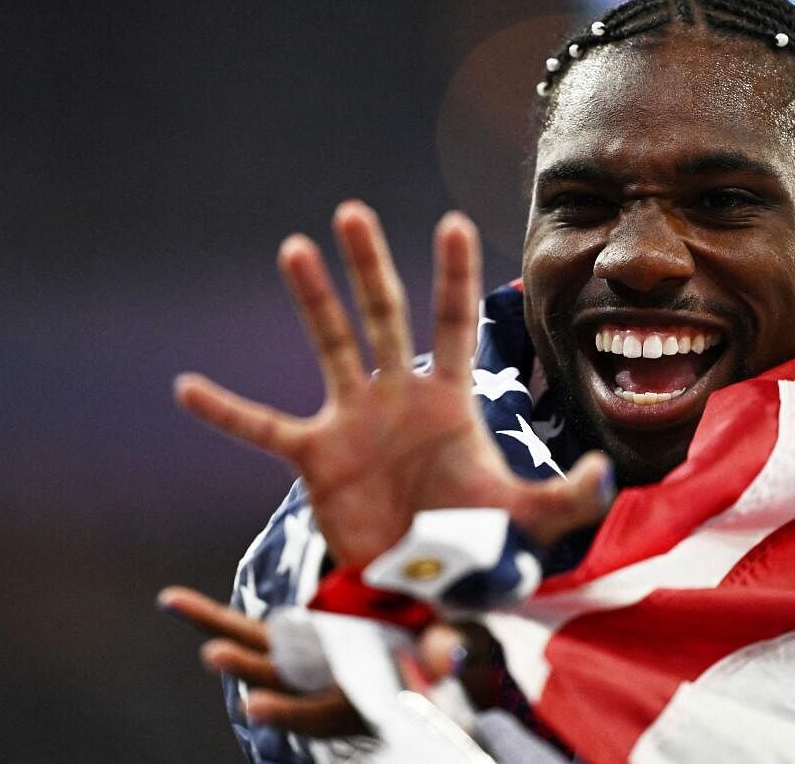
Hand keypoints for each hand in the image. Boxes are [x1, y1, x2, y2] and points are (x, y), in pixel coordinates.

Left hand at [158, 587, 501, 733]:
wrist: (454, 654)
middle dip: (245, 667)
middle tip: (212, 654)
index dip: (290, 712)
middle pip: (277, 681)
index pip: (322, 714)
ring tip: (175, 603)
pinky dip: (227, 625)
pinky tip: (183, 606)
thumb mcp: (472, 655)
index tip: (253, 707)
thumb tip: (445, 654)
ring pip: (260, 653)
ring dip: (221, 633)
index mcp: (366, 699)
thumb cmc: (466, 658)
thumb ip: (460, 652)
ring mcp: (315, 663)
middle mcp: (332, 686)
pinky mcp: (308, 640)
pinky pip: (261, 634)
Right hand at [174, 201, 608, 566]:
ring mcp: (352, 421)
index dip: (453, 276)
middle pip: (383, 315)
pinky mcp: (316, 458)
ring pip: (329, 346)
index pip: (457, 324)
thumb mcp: (526, 520)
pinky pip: (264, 428)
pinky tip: (188, 388)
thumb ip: (567, 496)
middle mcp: (397, 396)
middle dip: (370, 266)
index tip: (452, 221)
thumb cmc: (473, 543)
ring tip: (295, 248)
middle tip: (353, 213)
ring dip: (312, 300)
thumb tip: (607, 474)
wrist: (419, 581)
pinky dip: (228, 412)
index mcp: (449, 400)